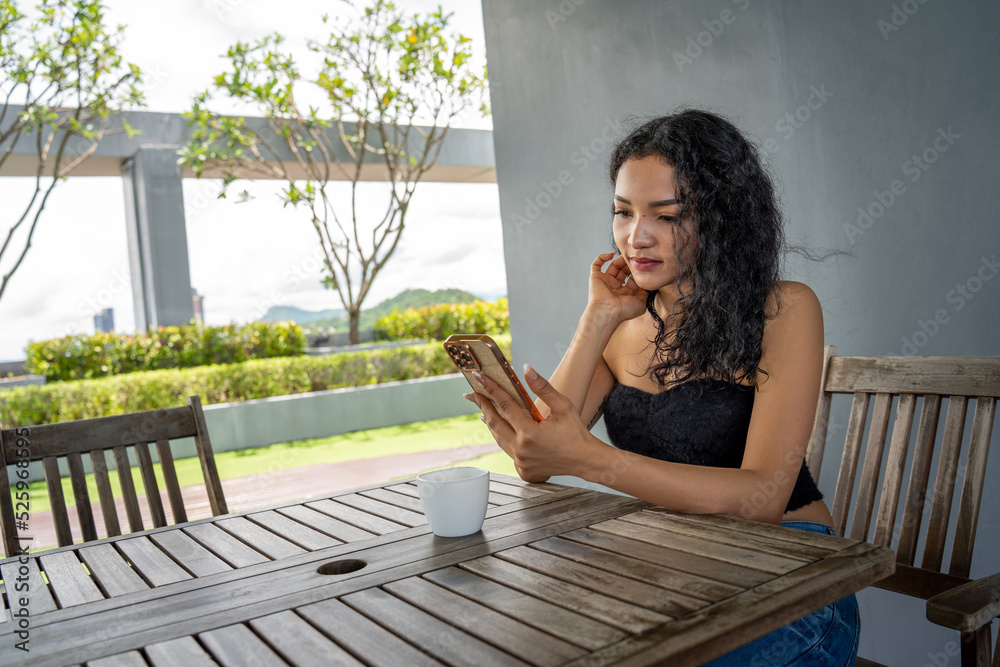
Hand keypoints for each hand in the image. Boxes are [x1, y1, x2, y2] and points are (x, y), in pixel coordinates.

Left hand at [465, 364, 600, 483]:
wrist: (586, 461)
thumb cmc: (576, 433)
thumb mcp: (563, 406)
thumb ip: (543, 388)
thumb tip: (526, 369)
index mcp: (530, 433)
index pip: (505, 405)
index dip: (491, 389)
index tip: (480, 378)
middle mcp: (521, 449)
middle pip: (494, 423)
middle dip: (483, 405)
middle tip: (473, 393)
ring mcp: (521, 462)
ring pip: (498, 438)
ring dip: (490, 422)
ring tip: (482, 408)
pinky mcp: (523, 469)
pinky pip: (506, 450)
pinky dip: (501, 437)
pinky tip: (498, 428)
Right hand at [588, 252, 649, 323]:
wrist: (607, 312)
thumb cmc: (623, 311)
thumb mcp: (641, 304)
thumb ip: (645, 294)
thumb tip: (648, 285)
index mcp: (624, 293)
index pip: (631, 278)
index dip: (637, 272)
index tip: (642, 265)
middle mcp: (614, 287)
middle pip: (623, 270)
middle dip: (629, 264)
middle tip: (635, 257)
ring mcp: (605, 282)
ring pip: (613, 265)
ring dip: (620, 259)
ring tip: (626, 254)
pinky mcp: (595, 277)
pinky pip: (596, 264)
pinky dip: (602, 257)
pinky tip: (611, 254)